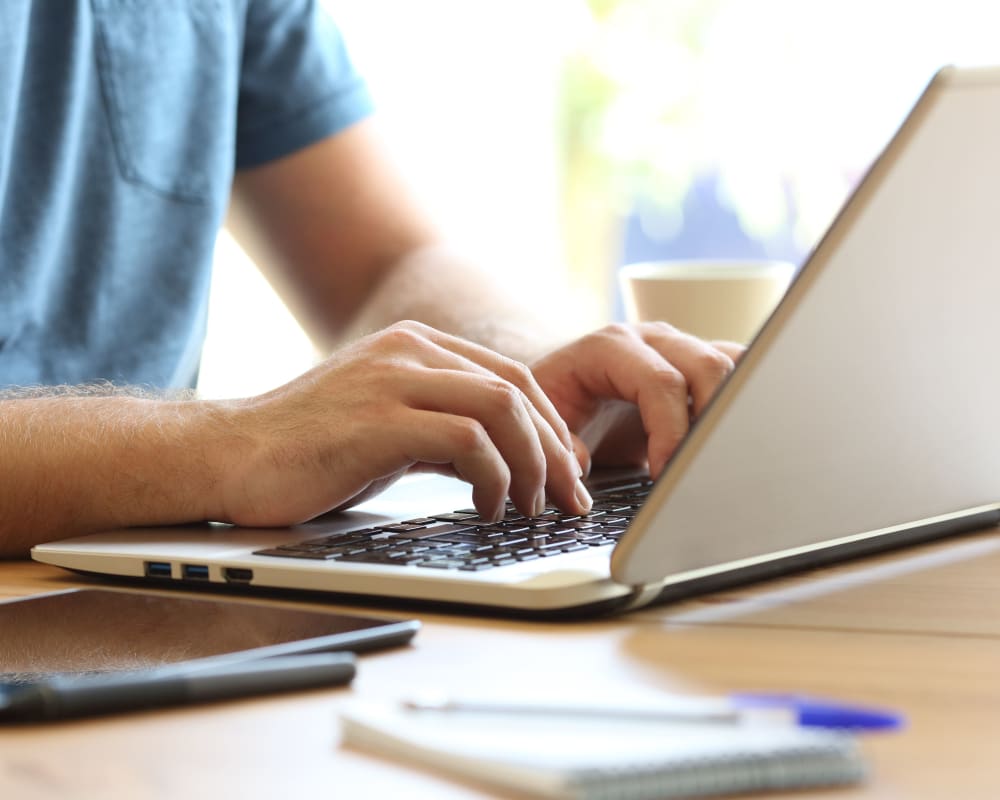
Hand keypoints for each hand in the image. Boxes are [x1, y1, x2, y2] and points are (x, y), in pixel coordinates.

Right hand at [216, 321, 588, 526]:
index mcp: (415, 346)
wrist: (229, 457)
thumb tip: (503, 463)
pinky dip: (494, 478)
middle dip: (554, 448)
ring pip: (501, 409)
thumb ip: (443, 431)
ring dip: (532, 464)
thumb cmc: (308, 450)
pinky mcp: (379, 420)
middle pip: (517, 389)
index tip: (566, 471)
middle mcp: (409, 351)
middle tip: (569, 497)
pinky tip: (488, 508)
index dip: (550, 426)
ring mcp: (393, 380)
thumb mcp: (389, 428)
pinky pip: (467, 442)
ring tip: (532, 508)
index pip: (510, 377)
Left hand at [530, 323, 743, 478]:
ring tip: (719, 456)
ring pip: (734, 364)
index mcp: (610, 347)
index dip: (670, 432)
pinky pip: (740, 371)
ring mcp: (681, 348)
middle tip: (698, 470)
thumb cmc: (552, 403)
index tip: (664, 475)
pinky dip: (746, 403)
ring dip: (736, 410)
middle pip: (708, 366)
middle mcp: (652, 340)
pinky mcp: (699, 366)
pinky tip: (737, 439)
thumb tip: (579, 465)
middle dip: (712, 423)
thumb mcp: (541, 423)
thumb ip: (557, 445)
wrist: (560, 386)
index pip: (660, 382)